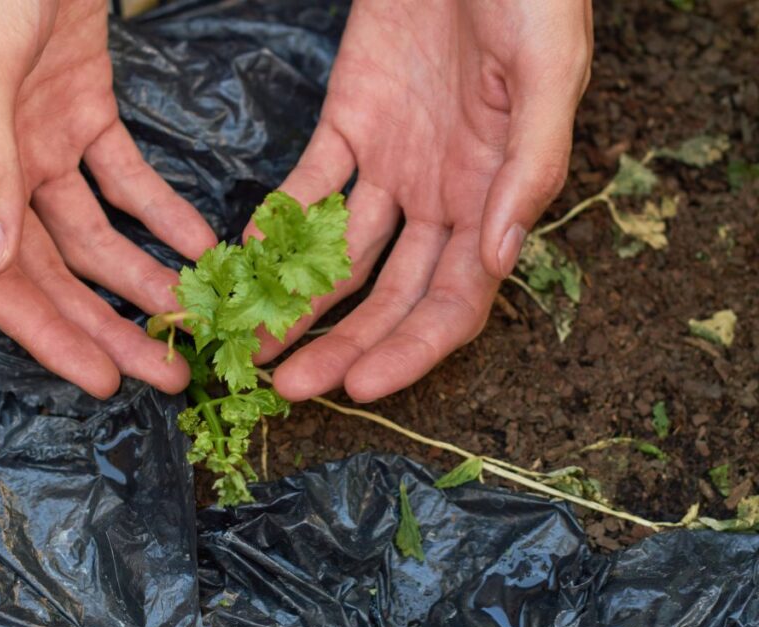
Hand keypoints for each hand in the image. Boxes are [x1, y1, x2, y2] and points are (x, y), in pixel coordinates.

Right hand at [0, 0, 215, 397]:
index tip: (102, 380)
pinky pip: (124, 180)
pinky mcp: (82, 112)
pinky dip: (159, 213)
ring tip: (193, 314)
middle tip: (167, 370)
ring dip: (142, 277)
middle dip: (109, 326)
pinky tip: (197, 243)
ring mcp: (38, 141)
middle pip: (54, 272)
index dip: (48, 335)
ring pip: (93, 235)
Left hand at [252, 0, 591, 402]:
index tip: (359, 387)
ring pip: (342, 254)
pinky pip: (311, 185)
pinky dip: (280, 223)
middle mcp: (443, 197)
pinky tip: (246, 258)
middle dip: (341, 344)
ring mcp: (393, 165)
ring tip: (252, 344)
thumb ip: (528, 168)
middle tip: (287, 386)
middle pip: (388, 295)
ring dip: (299, 302)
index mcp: (495, 198)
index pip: (454, 303)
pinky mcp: (350, 124)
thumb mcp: (548, 72)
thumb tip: (499, 259)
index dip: (410, 351)